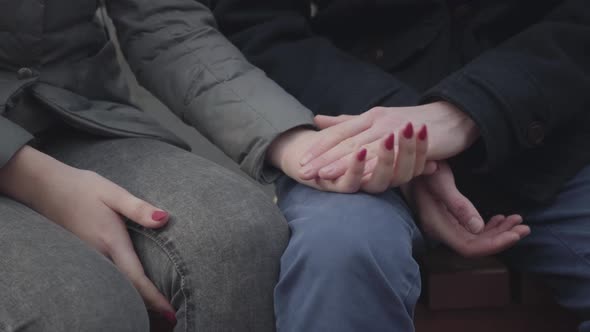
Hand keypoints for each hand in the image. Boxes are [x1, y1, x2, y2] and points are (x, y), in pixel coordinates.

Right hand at [0, 146, 176, 322]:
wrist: (45, 187)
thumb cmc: (82, 188)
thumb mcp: (113, 193)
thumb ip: (138, 208)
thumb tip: (164, 219)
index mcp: (111, 242)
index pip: (136, 278)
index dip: (154, 298)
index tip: (170, 312)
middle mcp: (99, 255)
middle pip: (127, 288)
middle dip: (148, 303)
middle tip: (170, 314)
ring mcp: (89, 257)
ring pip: (116, 283)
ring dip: (136, 295)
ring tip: (157, 305)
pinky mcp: (84, 254)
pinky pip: (107, 275)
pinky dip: (122, 284)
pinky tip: (132, 285)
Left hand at [268, 126, 431, 192]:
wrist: (452, 117)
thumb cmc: (413, 122)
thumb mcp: (378, 119)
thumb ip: (348, 122)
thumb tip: (318, 120)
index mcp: (370, 117)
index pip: (339, 132)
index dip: (320, 146)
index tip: (301, 160)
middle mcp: (378, 121)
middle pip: (345, 141)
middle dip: (323, 158)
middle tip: (303, 172)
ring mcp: (392, 130)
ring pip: (362, 149)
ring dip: (341, 164)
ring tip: (322, 176)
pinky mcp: (408, 142)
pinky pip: (387, 156)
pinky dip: (370, 167)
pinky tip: (357, 178)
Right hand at [402, 162, 529, 256]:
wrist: (408, 160)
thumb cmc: (423, 168)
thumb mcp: (441, 183)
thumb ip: (459, 206)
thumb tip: (479, 229)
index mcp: (437, 225)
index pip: (469, 247)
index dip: (494, 245)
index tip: (516, 234)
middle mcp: (440, 229)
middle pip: (474, 245)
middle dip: (501, 238)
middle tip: (525, 227)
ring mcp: (443, 224)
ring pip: (474, 237)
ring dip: (498, 231)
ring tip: (518, 221)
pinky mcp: (447, 217)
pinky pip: (470, 229)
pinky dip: (489, 225)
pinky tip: (501, 218)